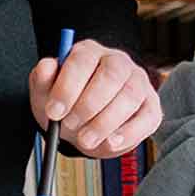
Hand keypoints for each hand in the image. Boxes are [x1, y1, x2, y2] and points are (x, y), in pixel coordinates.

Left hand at [29, 40, 162, 155]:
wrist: (83, 124)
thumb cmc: (66, 103)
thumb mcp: (46, 93)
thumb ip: (43, 79)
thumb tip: (47, 65)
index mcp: (89, 52)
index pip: (82, 59)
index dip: (68, 86)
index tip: (54, 112)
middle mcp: (118, 61)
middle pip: (111, 75)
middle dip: (88, 105)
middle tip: (69, 126)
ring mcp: (138, 82)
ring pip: (130, 96)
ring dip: (105, 122)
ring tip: (85, 140)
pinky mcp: (151, 106)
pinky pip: (147, 118)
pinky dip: (129, 133)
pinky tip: (110, 143)